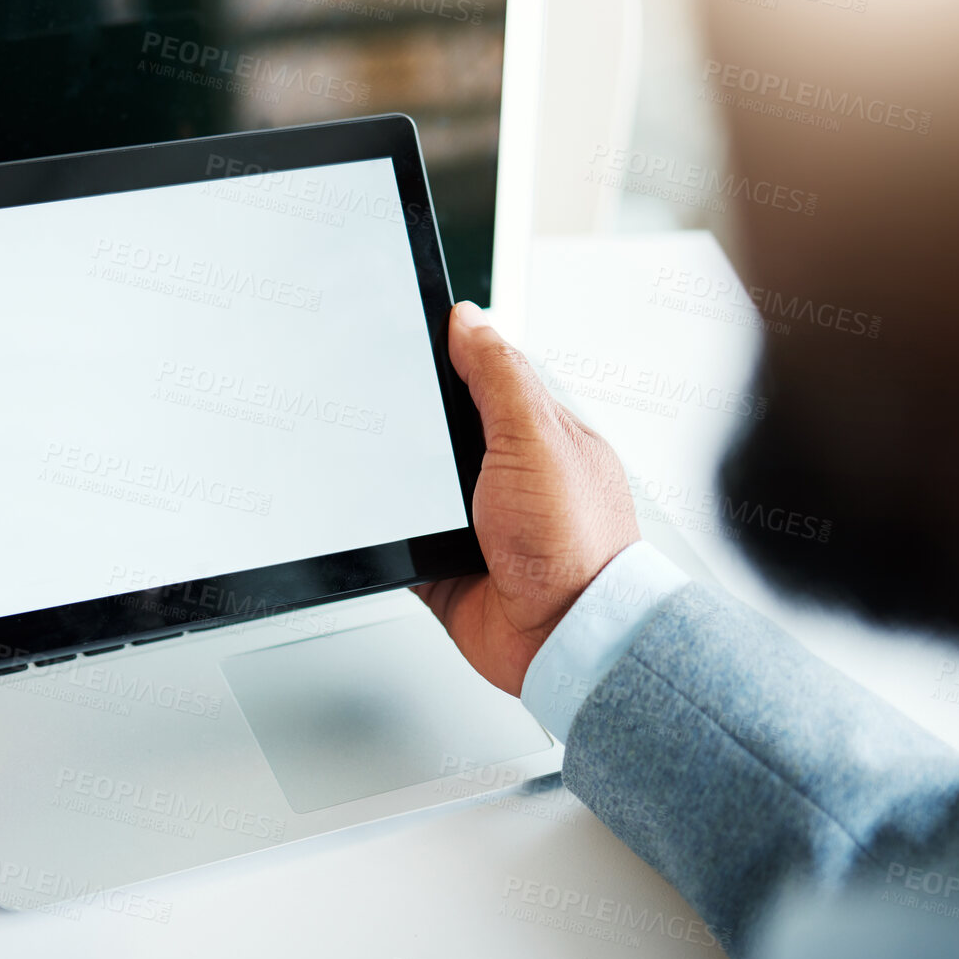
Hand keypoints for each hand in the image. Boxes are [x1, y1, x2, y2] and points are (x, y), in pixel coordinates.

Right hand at [414, 303, 640, 696]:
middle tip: (395, 423)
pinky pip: (399, 539)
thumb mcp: (537, 438)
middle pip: (441, 429)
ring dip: (399, 487)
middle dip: (414, 428)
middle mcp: (507, 475)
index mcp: (537, 435)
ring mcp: (475, 521)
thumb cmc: (574, 544)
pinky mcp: (444, 563)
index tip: (406, 340)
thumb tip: (467, 321)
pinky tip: (384, 527)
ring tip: (394, 482)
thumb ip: (500, 376)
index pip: (483, 378)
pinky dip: (386, 535)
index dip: (446, 358)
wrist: (564, 637)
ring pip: (414, 485)